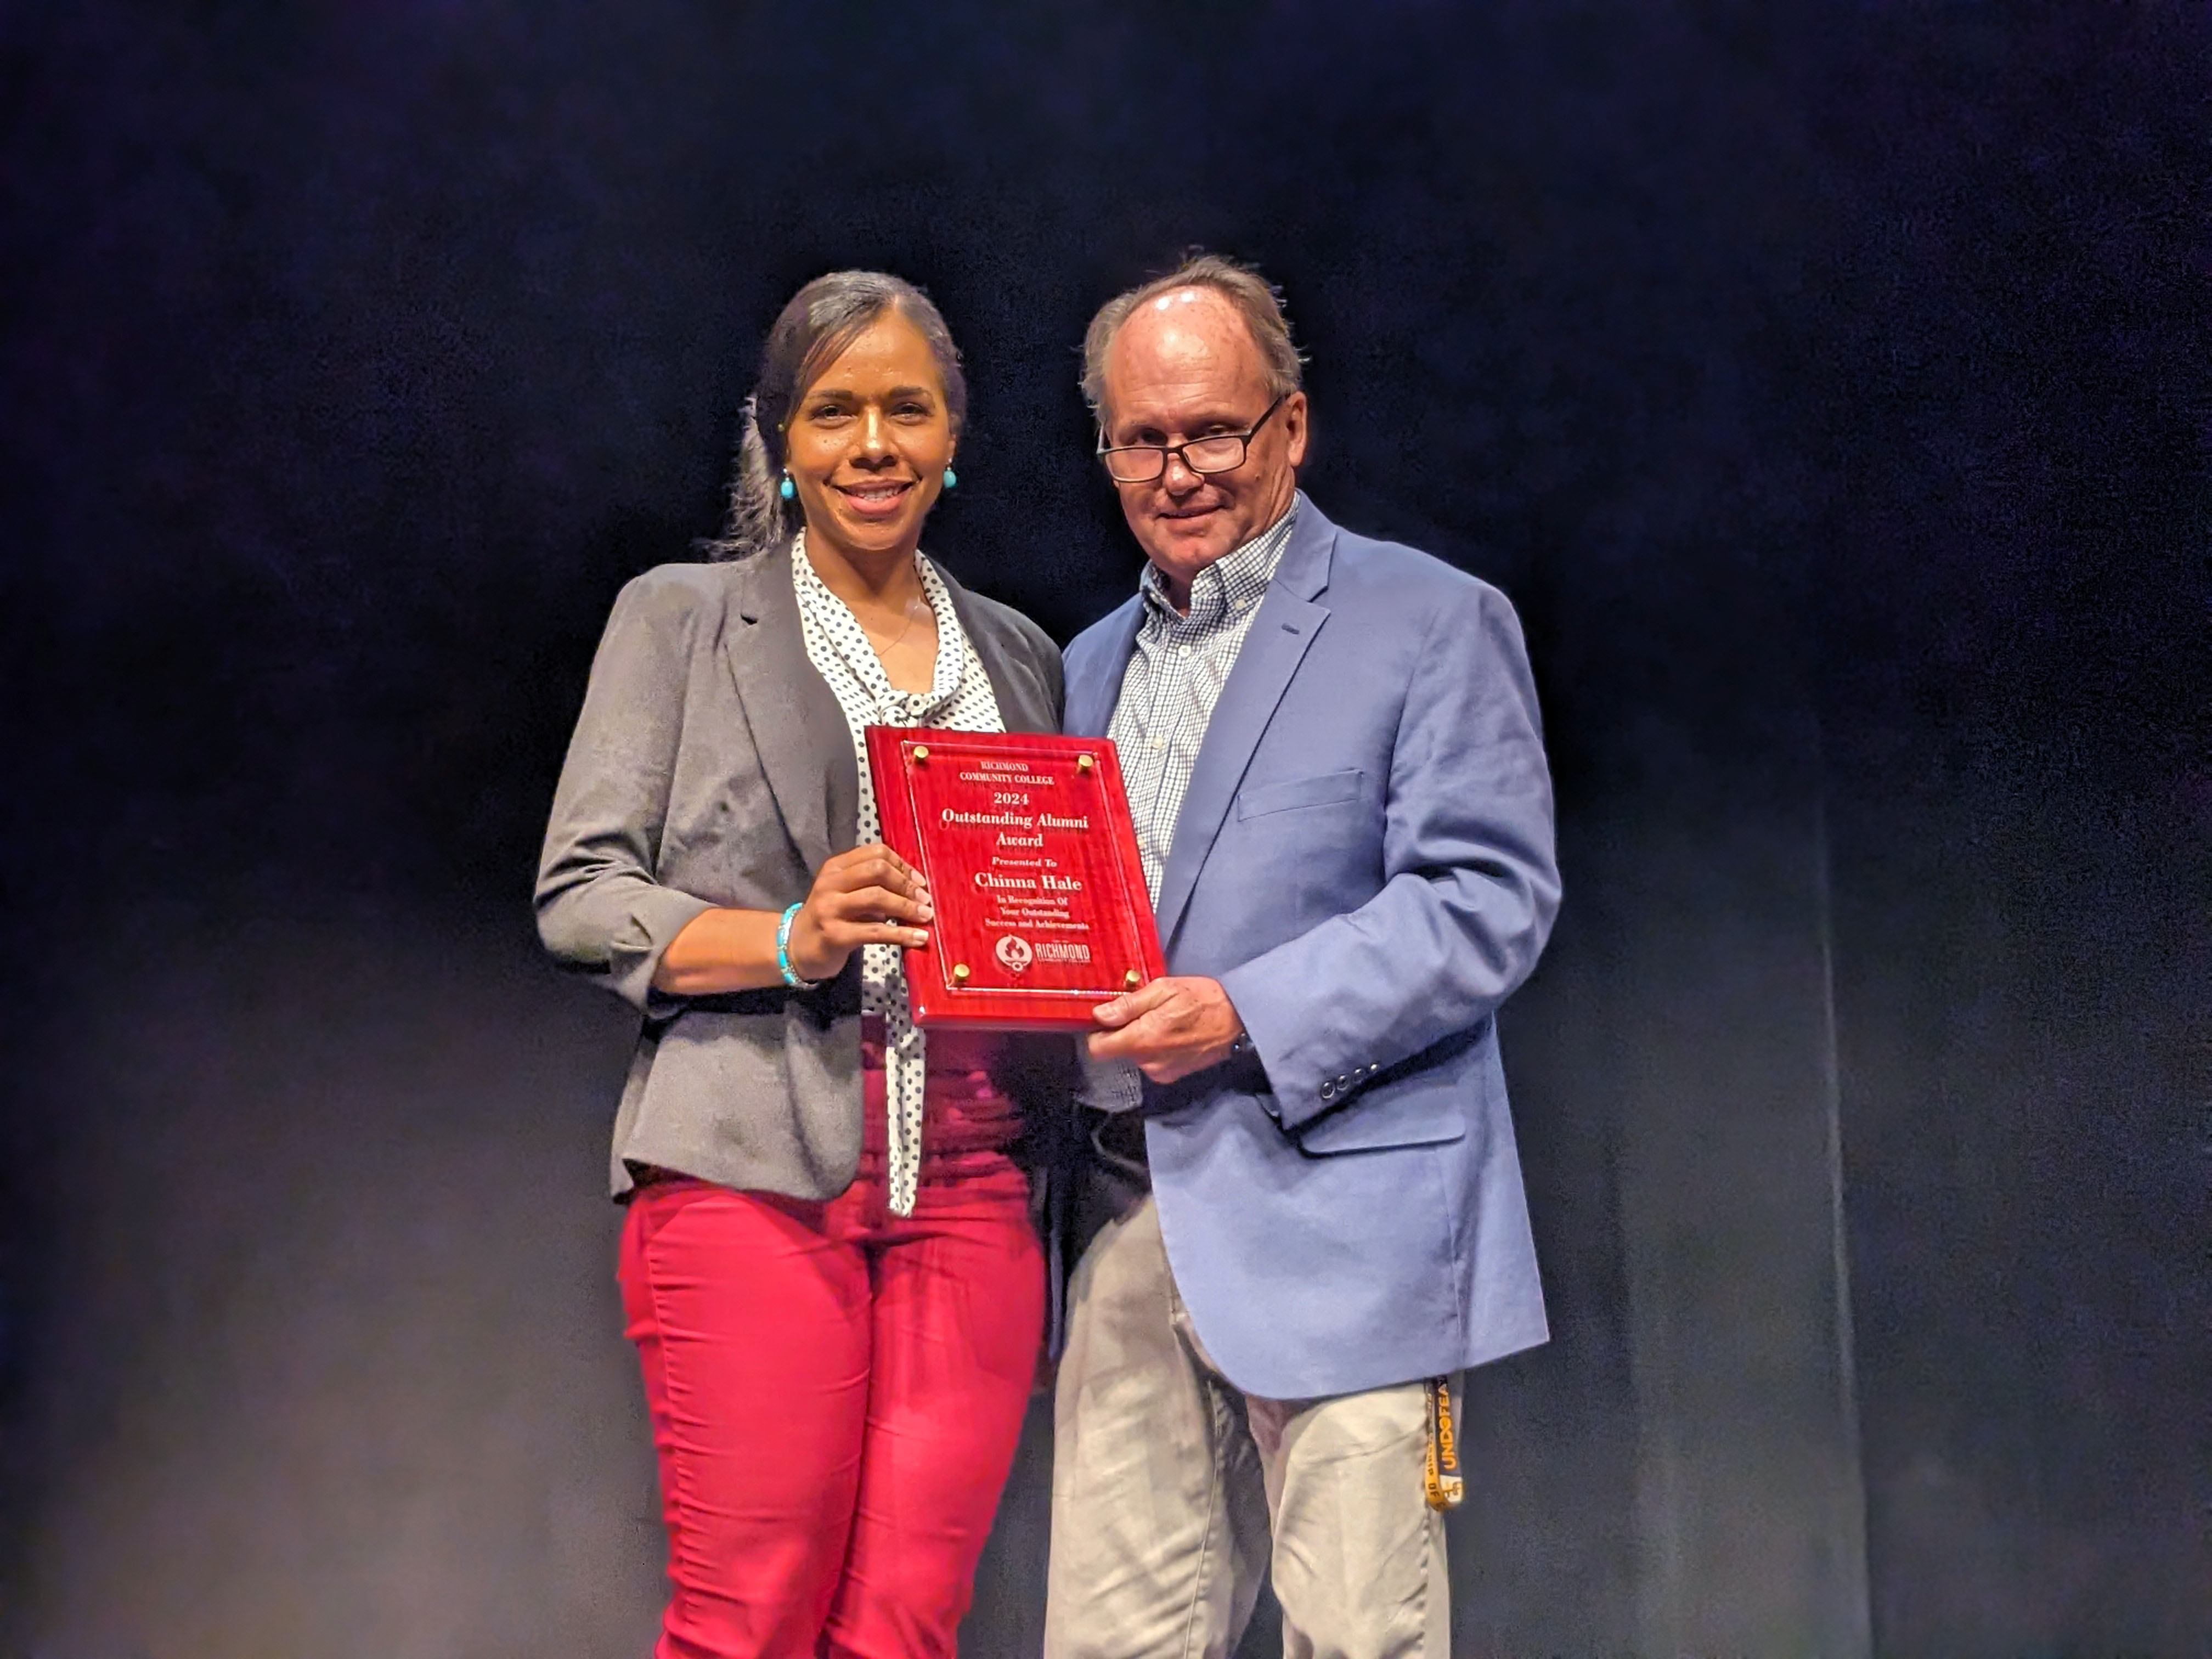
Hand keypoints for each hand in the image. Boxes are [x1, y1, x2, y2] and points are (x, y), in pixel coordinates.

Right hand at [786, 844, 932, 982]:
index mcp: (835, 867)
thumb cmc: (830, 917)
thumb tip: (915, 888)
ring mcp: (830, 908)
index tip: (920, 882)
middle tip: (925, 900)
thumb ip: (871, 884)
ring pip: (877, 898)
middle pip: (877, 870)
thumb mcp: (845, 892)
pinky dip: (902, 934)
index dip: (903, 865)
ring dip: (906, 907)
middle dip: (906, 884)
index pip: (875, 853)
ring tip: (926, 917)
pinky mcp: (835, 935)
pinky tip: (918, 939)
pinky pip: (876, 932)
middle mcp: (830, 883)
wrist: (799, 946)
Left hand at [1085, 975, 1244, 1084]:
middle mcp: (1148, 1062)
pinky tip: (1172, 1033)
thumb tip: (1099, 1015)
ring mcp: (1161, 1071)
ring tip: (1162, 1019)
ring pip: (1135, 1055)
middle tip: (1143, 1010)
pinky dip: (1155, 1048)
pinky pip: (1151, 1061)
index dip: (1097, 1032)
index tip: (1105, 1018)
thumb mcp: (1164, 989)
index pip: (1097, 1049)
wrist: (1238, 1021)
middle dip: (1123, 1031)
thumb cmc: (1202, 999)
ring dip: (1141, 1038)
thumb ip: (1129, 1005)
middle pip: (1117, 1050)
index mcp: (1142, 1039)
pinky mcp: (1172, 1075)